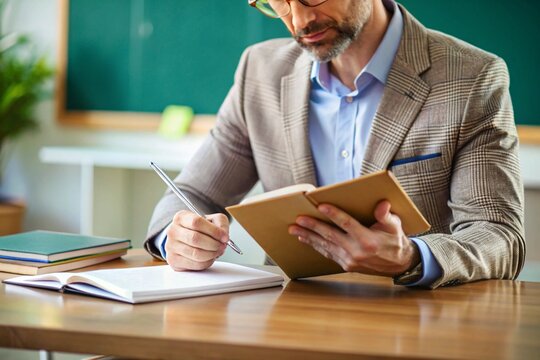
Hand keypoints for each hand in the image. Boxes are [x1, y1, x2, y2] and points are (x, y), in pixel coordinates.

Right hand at [165, 210, 228, 270]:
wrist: (185, 240)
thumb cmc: (200, 229)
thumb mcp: (212, 220)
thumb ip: (221, 223)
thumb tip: (223, 235)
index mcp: (181, 217)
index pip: (196, 222)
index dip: (213, 231)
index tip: (224, 236)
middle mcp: (173, 231)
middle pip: (195, 238)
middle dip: (214, 244)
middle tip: (222, 245)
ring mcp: (171, 247)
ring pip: (196, 253)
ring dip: (212, 254)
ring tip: (217, 251)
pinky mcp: (174, 261)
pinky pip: (195, 264)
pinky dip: (207, 262)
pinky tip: (210, 257)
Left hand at [288, 201, 419, 276]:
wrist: (399, 264)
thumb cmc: (395, 241)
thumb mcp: (395, 226)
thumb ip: (387, 215)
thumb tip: (382, 205)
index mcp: (368, 241)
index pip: (347, 224)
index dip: (334, 214)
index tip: (320, 206)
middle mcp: (357, 252)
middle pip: (331, 235)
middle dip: (313, 226)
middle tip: (298, 219)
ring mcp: (350, 260)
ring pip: (325, 246)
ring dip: (309, 237)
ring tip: (294, 229)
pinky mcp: (346, 265)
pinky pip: (328, 253)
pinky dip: (315, 245)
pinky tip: (305, 239)